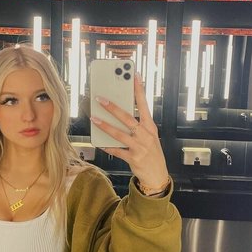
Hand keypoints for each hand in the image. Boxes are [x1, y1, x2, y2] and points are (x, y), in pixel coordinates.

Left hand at [90, 72, 168, 188]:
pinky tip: (99, 142)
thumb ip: (138, 125)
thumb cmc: (152, 153)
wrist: (157, 175)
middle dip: (112, 107)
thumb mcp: (150, 136)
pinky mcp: (133, 158)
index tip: (133, 76)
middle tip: (100, 99)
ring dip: (105, 125)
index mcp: (150, 127)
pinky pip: (116, 150)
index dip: (138, 89)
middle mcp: (146, 135)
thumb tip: (120, 112)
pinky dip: (107, 146)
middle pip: (127, 117)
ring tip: (94, 118)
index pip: (144, 104)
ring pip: (119, 133)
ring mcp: (139, 147)